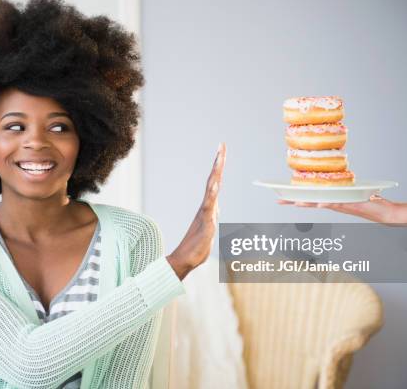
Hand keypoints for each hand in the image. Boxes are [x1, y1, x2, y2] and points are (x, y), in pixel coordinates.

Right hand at [167, 143, 226, 279]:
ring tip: (220, 159)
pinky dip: (212, 195)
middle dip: (218, 163)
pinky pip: (209, 208)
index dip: (218, 167)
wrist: (185, 261)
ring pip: (211, 191)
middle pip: (213, 180)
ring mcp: (205, 215)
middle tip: (222, 146)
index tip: (221, 151)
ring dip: (216, 174)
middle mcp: (206, 207)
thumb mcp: (210, 229)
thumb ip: (212, 217)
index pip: (215, 183)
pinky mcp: (205, 224)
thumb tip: (215, 208)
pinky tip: (216, 185)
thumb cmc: (197, 247)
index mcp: (208, 207)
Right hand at [277, 194, 399, 222]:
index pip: (312, 199)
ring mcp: (341, 206)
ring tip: (295, 201)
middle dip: (295, 201)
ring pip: (320, 204)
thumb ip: (344, 189)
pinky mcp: (351, 205)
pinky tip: (319, 202)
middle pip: (311, 202)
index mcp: (333, 201)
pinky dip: (327, 203)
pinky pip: (337, 204)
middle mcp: (334, 205)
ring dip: (308, 203)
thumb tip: (336, 179)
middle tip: (280, 200)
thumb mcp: (354, 193)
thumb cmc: (372, 203)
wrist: (385, 213)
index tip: (283, 196)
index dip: (297, 198)